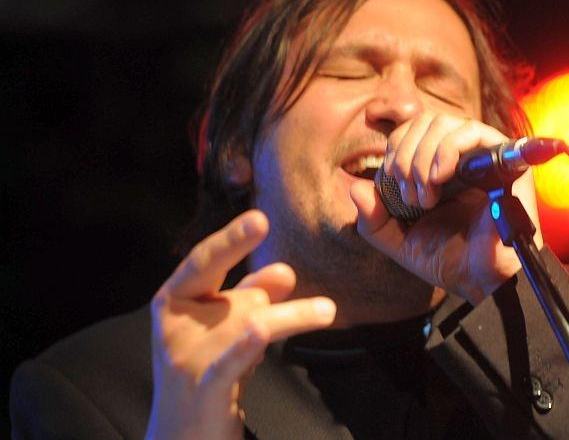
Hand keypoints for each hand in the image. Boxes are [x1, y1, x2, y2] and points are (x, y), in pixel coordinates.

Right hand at [145, 210, 336, 439]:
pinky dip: (252, 341)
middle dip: (269, 302)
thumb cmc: (205, 373)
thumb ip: (249, 296)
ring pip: (250, 322)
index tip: (261, 219)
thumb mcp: (226, 327)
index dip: (232, 239)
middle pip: (238, 298)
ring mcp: (185, 359)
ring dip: (292, 317)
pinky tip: (265, 331)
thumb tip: (285, 270)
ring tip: (325, 311)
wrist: (182, 437)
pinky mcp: (204, 388)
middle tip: (320, 305)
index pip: (203, 261)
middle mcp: (174, 327)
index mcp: (173, 302)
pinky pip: (234, 357)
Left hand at [350, 113, 539, 304]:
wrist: (480, 280)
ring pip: (444, 123)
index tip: (394, 187)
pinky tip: (441, 177)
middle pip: (424, 122)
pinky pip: (472, 131)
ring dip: (424, 156)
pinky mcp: (504, 159)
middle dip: (405, 156)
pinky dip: (447, 148)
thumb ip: (372, 218)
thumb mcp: (398, 240)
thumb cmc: (446, 259)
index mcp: (437, 165)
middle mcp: (460, 155)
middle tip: (410, 196)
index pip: (410, 131)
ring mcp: (482, 154)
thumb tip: (356, 187)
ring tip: (427, 194)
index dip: (395, 151)